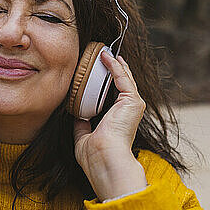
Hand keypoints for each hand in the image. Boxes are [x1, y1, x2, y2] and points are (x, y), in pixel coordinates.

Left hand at [73, 51, 146, 200]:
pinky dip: (114, 65)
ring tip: (104, 50)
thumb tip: (76, 114)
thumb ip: (82, 124)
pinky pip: (123, 77)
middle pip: (120, 83)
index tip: (94, 70)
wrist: (104, 159)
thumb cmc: (95, 156)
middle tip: (101, 54)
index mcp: (118, 120)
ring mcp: (133, 105)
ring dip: (114, 63)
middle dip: (111, 68)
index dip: (105, 82)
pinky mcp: (133, 100)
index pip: (112, 95)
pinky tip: (105, 56)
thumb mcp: (83, 136)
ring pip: (124, 78)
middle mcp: (128, 111)